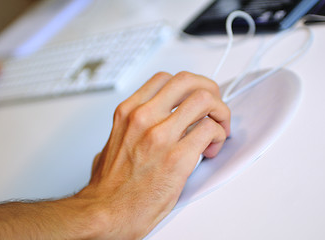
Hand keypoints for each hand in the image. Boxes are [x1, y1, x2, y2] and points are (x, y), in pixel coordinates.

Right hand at [76, 71, 230, 238]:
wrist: (104, 212)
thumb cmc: (109, 185)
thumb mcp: (114, 141)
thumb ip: (131, 128)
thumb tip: (144, 129)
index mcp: (128, 112)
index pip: (165, 79)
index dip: (187, 87)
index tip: (193, 100)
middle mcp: (143, 117)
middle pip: (188, 81)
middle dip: (209, 91)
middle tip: (213, 108)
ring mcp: (160, 135)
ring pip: (204, 100)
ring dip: (219, 113)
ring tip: (217, 129)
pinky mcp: (177, 158)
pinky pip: (210, 130)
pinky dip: (218, 136)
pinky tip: (211, 150)